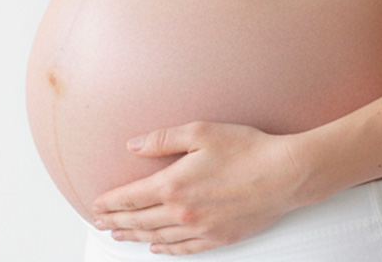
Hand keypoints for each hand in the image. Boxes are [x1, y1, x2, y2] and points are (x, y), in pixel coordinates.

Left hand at [91, 121, 306, 254]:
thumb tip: (133, 145)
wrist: (284, 175)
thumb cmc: (246, 148)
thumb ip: (163, 139)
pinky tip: (157, 248)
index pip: (132, 198)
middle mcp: (183, 212)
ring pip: (158, 237)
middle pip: (140, 221)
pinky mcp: (219, 238)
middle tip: (101, 223)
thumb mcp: (201, 131)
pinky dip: (166, 250)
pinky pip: (184, 250)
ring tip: (121, 236)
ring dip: (135, 237)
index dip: (111, 202)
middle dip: (117, 222)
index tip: (96, 204)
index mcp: (174, 185)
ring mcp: (201, 229)